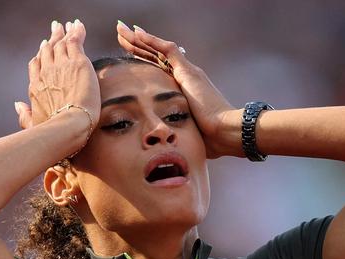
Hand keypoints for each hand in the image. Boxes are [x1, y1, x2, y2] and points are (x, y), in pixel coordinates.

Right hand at [15, 19, 99, 130]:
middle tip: (56, 29)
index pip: (36, 65)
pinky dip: (77, 32)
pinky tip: (78, 26)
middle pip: (48, 50)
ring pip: (61, 44)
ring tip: (68, 25)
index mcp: (36, 86)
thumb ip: (24, 116)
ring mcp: (61, 66)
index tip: (43, 47)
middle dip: (52, 39)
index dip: (40, 55)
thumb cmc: (53, 131)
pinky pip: (75, 41)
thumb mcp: (33, 125)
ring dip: (64, 33)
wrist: (69, 124)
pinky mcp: (77, 63)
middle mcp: (46, 73)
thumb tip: (17, 105)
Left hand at [116, 22, 240, 158]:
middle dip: (137, 46)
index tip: (128, 57)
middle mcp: (186, 76)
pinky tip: (137, 33)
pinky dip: (152, 41)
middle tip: (120, 35)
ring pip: (158, 49)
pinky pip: (166, 50)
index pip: (160, 71)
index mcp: (184, 89)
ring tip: (122, 30)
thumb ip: (176, 130)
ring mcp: (188, 72)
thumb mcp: (187, 132)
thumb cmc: (209, 139)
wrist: (224, 132)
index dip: (144, 63)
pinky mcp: (188, 71)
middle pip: (156, 57)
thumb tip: (164, 143)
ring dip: (139, 39)